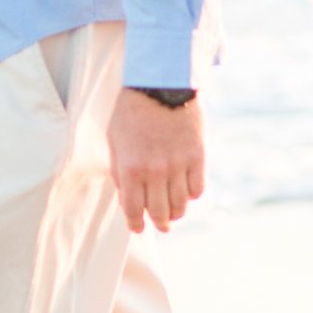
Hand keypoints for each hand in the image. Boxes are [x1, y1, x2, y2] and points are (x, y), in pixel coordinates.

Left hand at [106, 89, 204, 232]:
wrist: (160, 85)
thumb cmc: (131, 112)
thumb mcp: (114, 141)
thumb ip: (119, 172)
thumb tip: (126, 199)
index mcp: (131, 169)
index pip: (134, 209)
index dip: (136, 223)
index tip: (138, 227)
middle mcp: (156, 172)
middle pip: (161, 212)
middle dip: (159, 223)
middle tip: (161, 225)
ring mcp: (179, 165)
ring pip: (182, 204)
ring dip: (176, 212)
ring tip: (173, 212)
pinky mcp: (197, 156)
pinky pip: (198, 188)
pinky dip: (192, 194)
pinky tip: (186, 191)